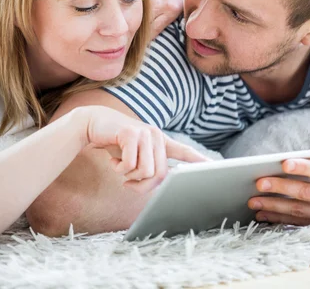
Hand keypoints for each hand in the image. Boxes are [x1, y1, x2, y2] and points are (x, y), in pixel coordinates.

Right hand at [83, 106, 210, 192]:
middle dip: (142, 185)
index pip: (184, 151)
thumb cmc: (115, 144)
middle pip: (160, 175)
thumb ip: (148, 167)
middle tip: (127, 182)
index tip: (216, 168)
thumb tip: (159, 182)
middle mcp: (157, 136)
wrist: (93, 125)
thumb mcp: (135, 157)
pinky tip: (113, 159)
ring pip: (146, 172)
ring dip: (128, 175)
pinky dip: (119, 168)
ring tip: (119, 165)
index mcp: (161, 141)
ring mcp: (145, 133)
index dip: (199, 161)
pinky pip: (130, 165)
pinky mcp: (131, 133)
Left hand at [248, 125, 309, 224]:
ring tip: (253, 201)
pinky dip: (280, 220)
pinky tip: (263, 215)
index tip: (284, 163)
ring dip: (275, 206)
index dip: (303, 167)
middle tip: (258, 183)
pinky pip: (300, 222)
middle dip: (280, 188)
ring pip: (299, 211)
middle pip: (305, 193)